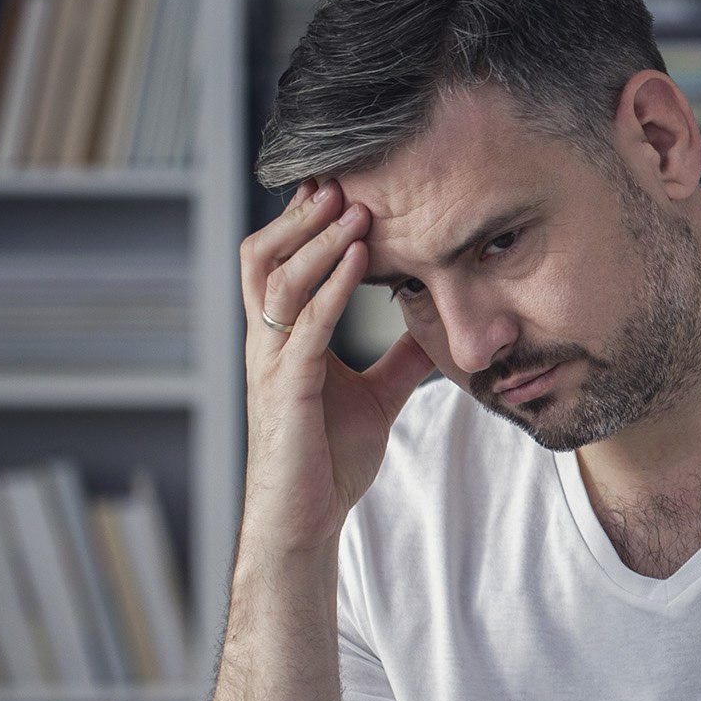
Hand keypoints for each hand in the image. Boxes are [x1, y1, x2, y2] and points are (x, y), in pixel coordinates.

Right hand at [237, 180, 434, 558]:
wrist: (307, 519)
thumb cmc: (329, 460)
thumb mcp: (377, 396)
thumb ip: (401, 360)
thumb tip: (437, 328)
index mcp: (282, 339)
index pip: (279, 262)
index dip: (302, 223)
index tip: (339, 186)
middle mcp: (266, 343)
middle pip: (263, 257)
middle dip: (300, 217)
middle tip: (340, 181)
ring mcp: (271, 364)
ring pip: (278, 281)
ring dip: (318, 241)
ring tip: (354, 209)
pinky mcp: (288, 390)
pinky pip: (306, 326)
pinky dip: (331, 289)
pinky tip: (358, 261)